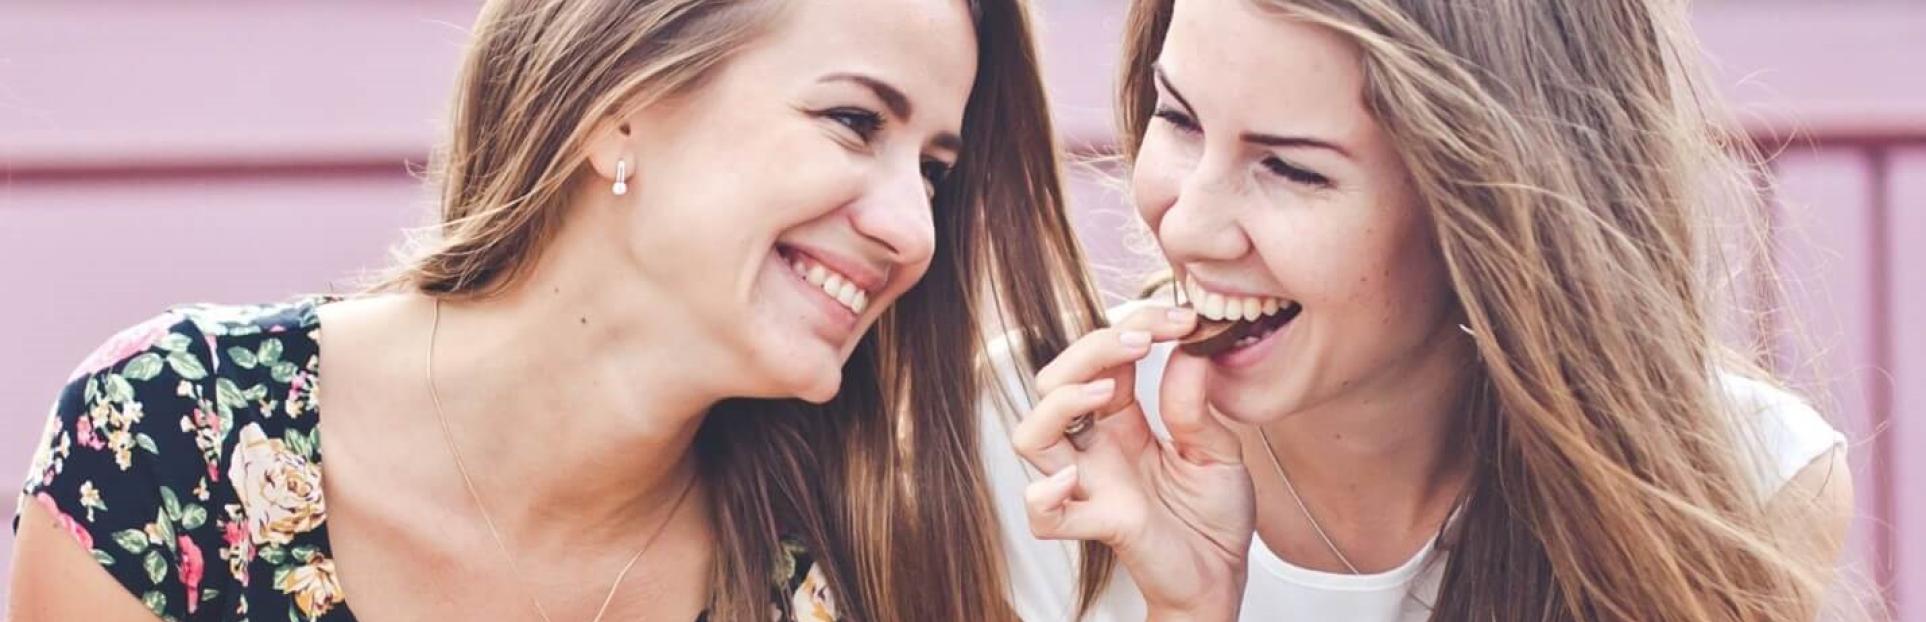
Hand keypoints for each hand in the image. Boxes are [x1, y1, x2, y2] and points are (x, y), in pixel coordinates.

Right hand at [1011, 305, 1254, 616]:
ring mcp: (1091, 484)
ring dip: (1059, 403)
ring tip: (1105, 391)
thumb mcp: (1216, 448)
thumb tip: (1189, 349)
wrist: (1222, 575)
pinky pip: (1044, 515)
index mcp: (1121, 422)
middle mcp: (1096, 448)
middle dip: (1089, 348)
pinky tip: (1072, 478)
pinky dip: (1045, 496)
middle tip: (1142, 339)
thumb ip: (1195, 403)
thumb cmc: (1213, 515)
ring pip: (1031, 436)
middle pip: (1053, 383)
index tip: (1182, 319)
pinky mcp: (1099, 522)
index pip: (1103, 358)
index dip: (1134, 326)